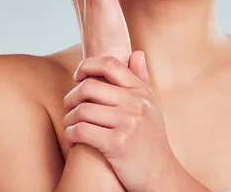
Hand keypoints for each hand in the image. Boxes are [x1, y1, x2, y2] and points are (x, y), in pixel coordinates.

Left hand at [62, 53, 178, 191]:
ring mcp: (127, 122)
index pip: (110, 64)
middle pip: (89, 86)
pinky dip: (70, 135)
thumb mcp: (151, 107)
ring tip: (71, 128)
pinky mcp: (117, 144)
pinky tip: (73, 141)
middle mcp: (136, 103)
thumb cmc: (151, 142)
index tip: (77, 77)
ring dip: (69, 120)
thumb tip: (137, 53)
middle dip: (71, 97)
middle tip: (69, 109)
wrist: (162, 177)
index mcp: (141, 91)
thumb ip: (142, 80)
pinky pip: (81, 131)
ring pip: (82, 110)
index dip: (87, 65)